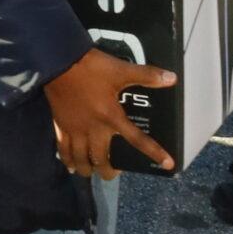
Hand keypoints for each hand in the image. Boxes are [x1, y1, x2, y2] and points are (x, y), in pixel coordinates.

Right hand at [44, 47, 176, 178]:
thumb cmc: (92, 68)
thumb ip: (147, 76)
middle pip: (102, 159)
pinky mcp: (61, 127)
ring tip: (92, 171)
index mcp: (111, 117)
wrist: (60, 62)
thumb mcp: (122, 70)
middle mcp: (94, 129)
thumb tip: (172, 78)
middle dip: (108, 171)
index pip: (137, 139)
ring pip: (82, 160)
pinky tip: (71, 166)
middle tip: (113, 171)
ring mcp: (76, 130)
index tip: (168, 165)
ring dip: (88, 169)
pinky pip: (63, 150)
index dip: (154, 152)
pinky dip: (68, 161)